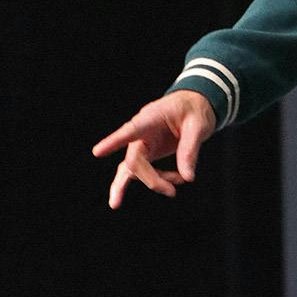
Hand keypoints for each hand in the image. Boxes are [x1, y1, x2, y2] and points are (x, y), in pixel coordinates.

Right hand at [91, 90, 217, 208]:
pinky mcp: (147, 152)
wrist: (193, 104)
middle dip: (151, 179)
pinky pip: (137, 171)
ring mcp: (142, 143)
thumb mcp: (198, 126)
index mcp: (150, 118)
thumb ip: (190, 150)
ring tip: (172, 191)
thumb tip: (187, 178)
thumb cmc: (194, 110)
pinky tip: (165, 189)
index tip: (97, 151)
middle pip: (134, 160)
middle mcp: (140, 132)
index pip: (129, 131)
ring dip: (152, 182)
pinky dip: (148, 182)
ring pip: (133, 169)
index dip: (113, 141)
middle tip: (172, 191)